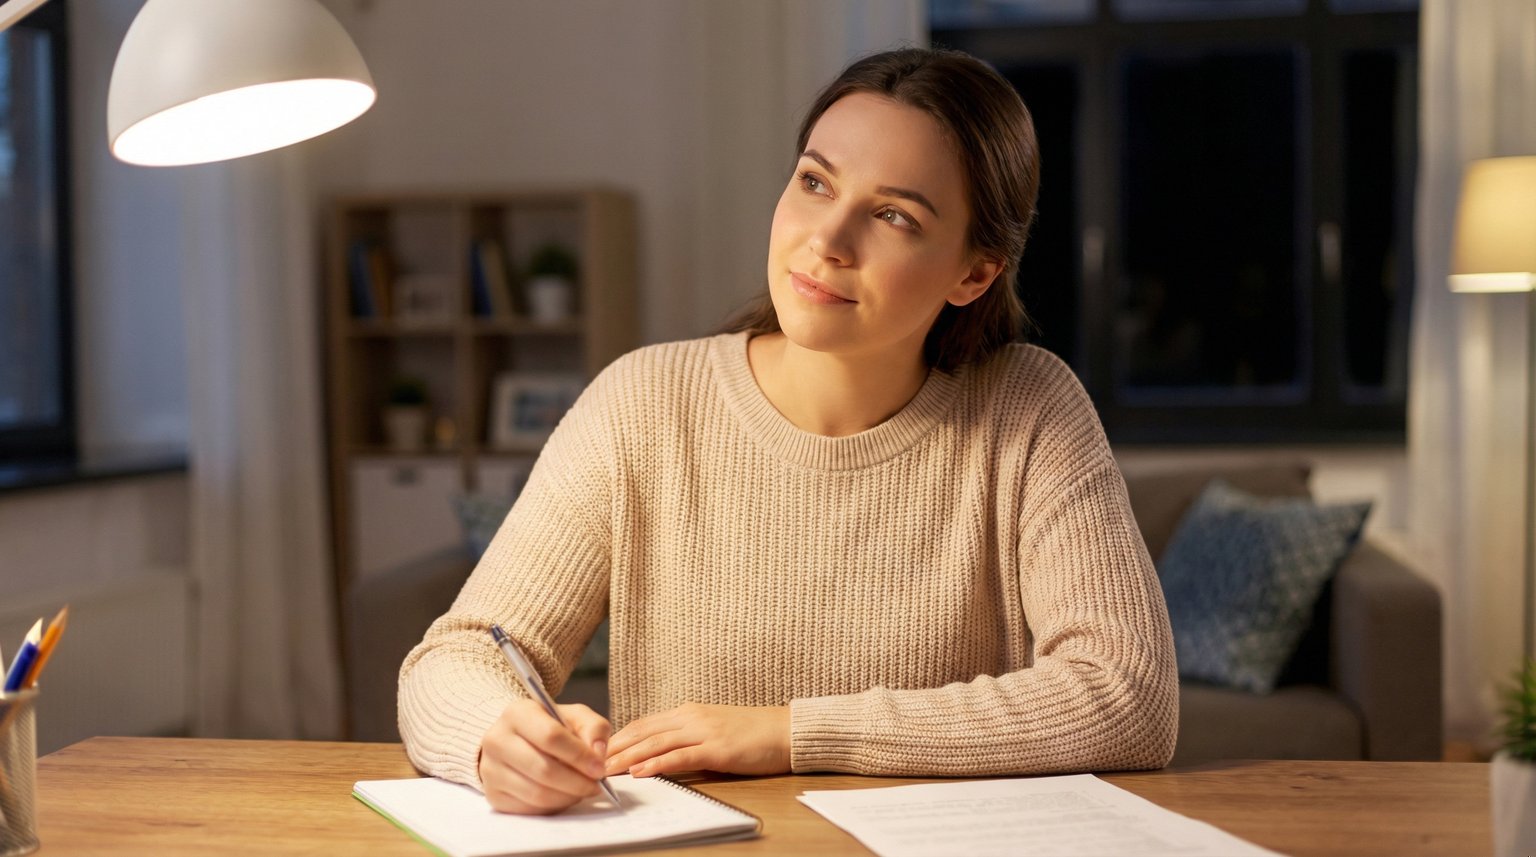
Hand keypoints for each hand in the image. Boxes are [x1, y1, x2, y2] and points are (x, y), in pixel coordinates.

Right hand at [478, 699, 611, 814]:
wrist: (517, 741)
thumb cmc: (550, 728)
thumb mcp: (575, 717)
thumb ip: (594, 728)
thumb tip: (597, 754)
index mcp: (517, 713)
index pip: (550, 736)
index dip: (579, 756)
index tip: (599, 769)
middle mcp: (497, 739)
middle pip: (543, 769)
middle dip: (577, 782)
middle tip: (595, 785)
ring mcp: (490, 769)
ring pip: (537, 793)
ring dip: (568, 796)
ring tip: (582, 790)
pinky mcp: (493, 794)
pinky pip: (529, 808)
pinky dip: (553, 806)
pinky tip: (563, 795)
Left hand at [604, 703, 789, 777]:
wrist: (787, 730)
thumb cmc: (754, 734)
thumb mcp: (715, 730)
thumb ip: (688, 738)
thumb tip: (661, 754)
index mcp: (689, 712)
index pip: (643, 724)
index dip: (618, 738)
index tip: (596, 751)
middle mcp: (691, 717)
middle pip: (643, 732)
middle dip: (614, 749)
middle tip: (589, 763)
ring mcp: (704, 731)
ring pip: (655, 743)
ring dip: (627, 758)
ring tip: (605, 770)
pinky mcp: (717, 748)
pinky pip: (680, 756)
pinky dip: (657, 764)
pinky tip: (640, 772)